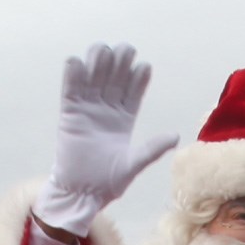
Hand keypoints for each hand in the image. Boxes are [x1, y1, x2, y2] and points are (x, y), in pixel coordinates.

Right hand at [32, 42, 178, 237]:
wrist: (81, 193)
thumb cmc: (108, 183)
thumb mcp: (134, 164)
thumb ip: (152, 149)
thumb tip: (175, 136)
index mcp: (124, 119)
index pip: (133, 91)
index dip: (138, 77)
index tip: (144, 66)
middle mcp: (106, 110)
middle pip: (113, 78)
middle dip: (119, 62)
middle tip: (125, 51)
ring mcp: (87, 110)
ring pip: (92, 78)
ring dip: (97, 62)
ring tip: (103, 52)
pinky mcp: (69, 114)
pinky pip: (70, 90)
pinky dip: (72, 75)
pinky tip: (77, 62)